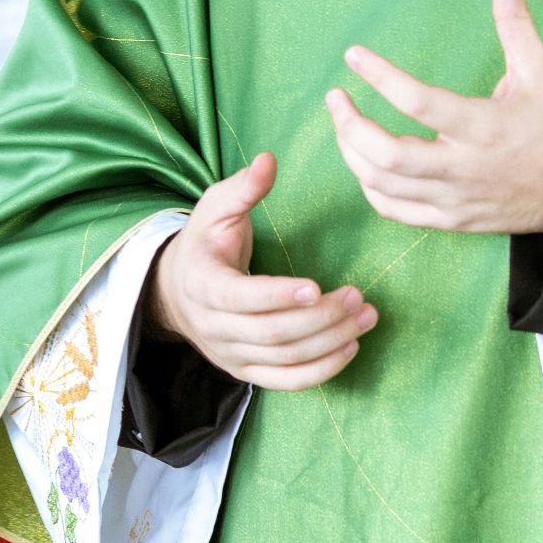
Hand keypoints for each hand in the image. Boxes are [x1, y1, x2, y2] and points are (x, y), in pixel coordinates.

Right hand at [149, 152, 374, 389]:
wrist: (177, 292)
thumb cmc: (204, 243)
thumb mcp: (213, 208)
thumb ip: (242, 187)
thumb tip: (268, 160)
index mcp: (202, 286)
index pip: (240, 299)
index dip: (278, 296)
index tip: (316, 286)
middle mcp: (213, 328)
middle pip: (271, 333)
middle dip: (319, 318)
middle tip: (357, 296)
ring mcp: (230, 356)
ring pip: (284, 359)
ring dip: (330, 341)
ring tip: (366, 316)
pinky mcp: (247, 371)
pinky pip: (287, 381)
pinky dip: (321, 370)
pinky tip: (351, 347)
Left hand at [326, 0, 542, 233]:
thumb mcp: (539, 69)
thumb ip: (515, 18)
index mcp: (486, 126)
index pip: (420, 104)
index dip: (381, 76)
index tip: (353, 54)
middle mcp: (466, 168)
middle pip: (388, 156)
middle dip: (350, 125)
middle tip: (336, 97)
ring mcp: (456, 199)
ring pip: (383, 185)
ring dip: (352, 153)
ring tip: (345, 123)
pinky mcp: (451, 220)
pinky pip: (394, 210)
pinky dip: (370, 186)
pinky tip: (365, 161)